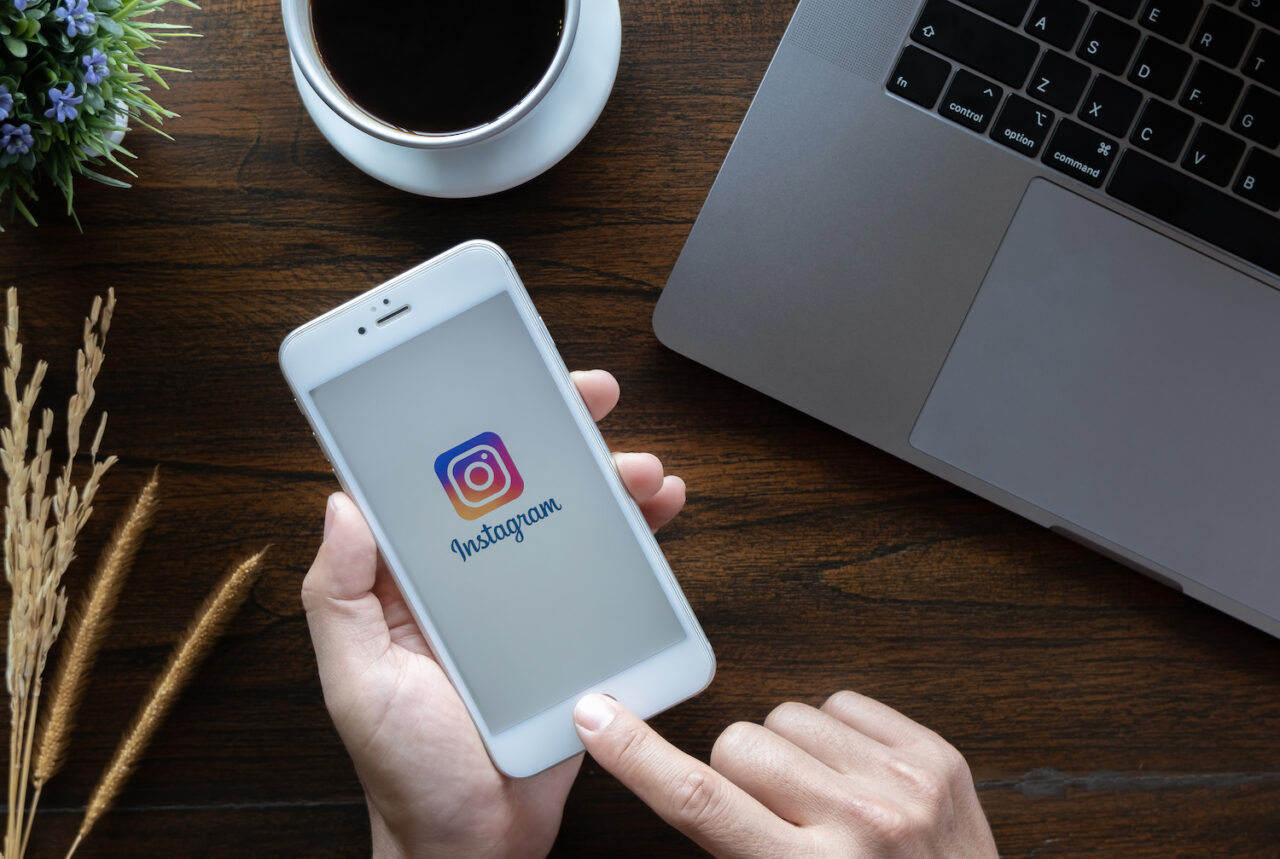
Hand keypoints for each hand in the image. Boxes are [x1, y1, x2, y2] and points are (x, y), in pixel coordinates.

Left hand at [302, 370, 686, 858]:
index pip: (437, 478)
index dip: (468, 422)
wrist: (476, 841)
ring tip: (640, 468)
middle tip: (590, 399)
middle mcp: (469, 577)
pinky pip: (606, 572)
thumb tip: (342, 504)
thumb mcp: (357, 682)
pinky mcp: (572, 631)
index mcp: (412, 578)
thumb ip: (338, 597)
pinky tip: (659, 514)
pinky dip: (636, 537)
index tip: (497, 380)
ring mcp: (524, 602)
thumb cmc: (407, 769)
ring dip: (607, 479)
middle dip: (556, 432)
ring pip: (568, 517)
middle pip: (515, 481)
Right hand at [573, 691, 997, 857]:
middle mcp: (857, 823)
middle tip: (769, 816)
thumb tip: (682, 786)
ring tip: (822, 802)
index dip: (638, 754)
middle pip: (738, 745)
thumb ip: (729, 847)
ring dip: (789, 753)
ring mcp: (903, 784)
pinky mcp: (937, 757)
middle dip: (737, 773)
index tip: (597, 716)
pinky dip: (837, 736)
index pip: (699, 799)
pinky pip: (843, 703)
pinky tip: (854, 779)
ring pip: (786, 716)